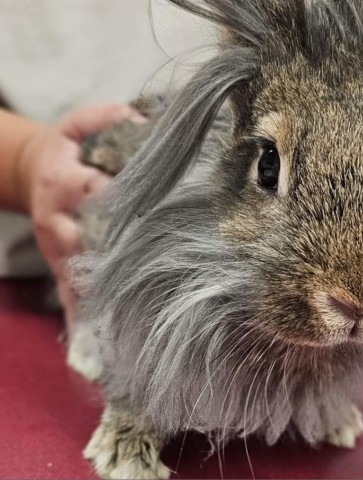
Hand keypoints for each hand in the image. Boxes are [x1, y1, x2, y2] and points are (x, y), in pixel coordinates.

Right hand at [16, 104, 144, 330]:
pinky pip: (70, 295)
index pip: (95, 193)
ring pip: (79, 275)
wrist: (37, 173)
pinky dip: (82, 320)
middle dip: (118, 258)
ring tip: (130, 326)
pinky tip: (96, 353)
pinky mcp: (60, 265)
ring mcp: (59, 247)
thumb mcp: (80, 124)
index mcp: (65, 182)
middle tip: (154, 279)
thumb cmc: (68, 149)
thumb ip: (107, 118)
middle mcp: (60, 219)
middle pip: (89, 240)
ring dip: (102, 299)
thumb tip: (139, 119)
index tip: (151, 220)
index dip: (119, 207)